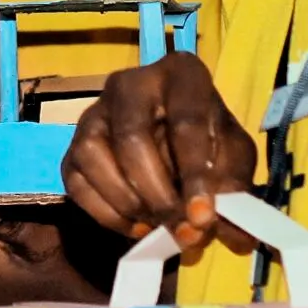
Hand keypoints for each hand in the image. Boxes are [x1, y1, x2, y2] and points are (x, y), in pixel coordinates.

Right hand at [61, 53, 257, 254]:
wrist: (178, 146)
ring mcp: (94, 112)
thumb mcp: (235, 159)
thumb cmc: (211, 144)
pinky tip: (136, 226)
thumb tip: (224, 233)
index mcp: (180, 74)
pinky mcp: (73, 145)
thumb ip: (234, 191)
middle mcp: (129, 83)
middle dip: (157, 193)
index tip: (202, 218)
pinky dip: (105, 213)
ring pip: (93, 155)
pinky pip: (75, 181)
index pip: (186, 122)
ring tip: (157, 225)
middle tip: (179, 228)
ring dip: (127, 202)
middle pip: (131, 137)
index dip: (196, 175)